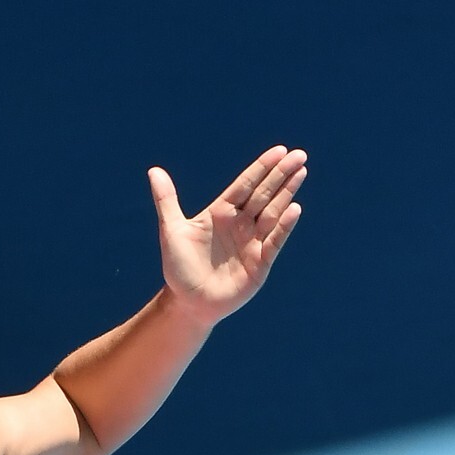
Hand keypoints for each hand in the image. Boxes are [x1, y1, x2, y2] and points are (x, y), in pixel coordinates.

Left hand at [148, 146, 306, 323]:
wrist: (187, 304)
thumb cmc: (179, 268)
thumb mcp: (172, 231)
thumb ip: (166, 200)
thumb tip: (154, 171)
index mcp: (222, 212)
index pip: (245, 184)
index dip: (262, 167)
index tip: (280, 150)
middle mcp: (241, 224)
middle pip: (264, 194)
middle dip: (281, 174)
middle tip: (299, 155)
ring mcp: (252, 242)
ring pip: (273, 212)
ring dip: (287, 193)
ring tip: (301, 172)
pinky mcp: (260, 263)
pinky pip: (274, 241)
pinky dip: (284, 226)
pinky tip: (294, 209)